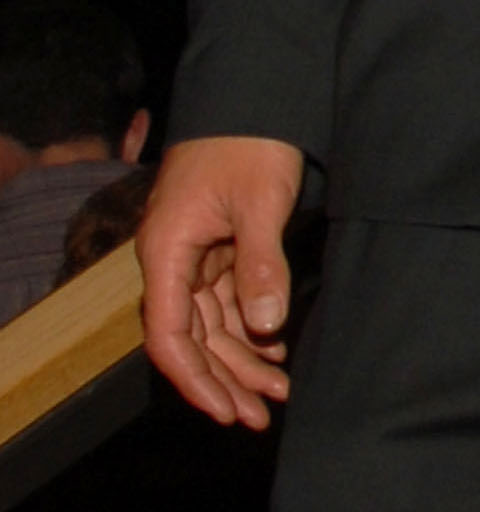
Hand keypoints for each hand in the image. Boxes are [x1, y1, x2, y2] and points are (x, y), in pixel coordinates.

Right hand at [138, 135, 302, 427]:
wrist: (255, 94)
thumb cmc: (250, 142)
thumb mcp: (260, 202)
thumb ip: (261, 264)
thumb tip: (264, 325)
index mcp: (168, 253)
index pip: (171, 336)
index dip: (196, 380)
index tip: (226, 413)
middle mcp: (175, 259)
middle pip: (194, 338)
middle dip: (226, 380)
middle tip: (261, 417)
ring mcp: (197, 252)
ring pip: (215, 322)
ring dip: (243, 358)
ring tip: (279, 392)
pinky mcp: (221, 244)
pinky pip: (230, 297)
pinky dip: (252, 324)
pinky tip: (276, 347)